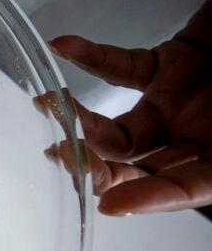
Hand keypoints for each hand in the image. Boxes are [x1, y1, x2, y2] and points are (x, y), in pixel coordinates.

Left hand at [47, 0, 211, 214]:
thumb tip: (206, 177)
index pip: (183, 189)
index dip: (149, 199)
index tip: (111, 204)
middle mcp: (197, 139)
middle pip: (136, 164)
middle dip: (96, 163)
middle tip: (63, 154)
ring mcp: (178, 104)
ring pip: (118, 124)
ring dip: (82, 117)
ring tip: (53, 106)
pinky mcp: (167, 65)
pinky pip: (121, 67)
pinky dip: (91, 56)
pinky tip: (66, 46)